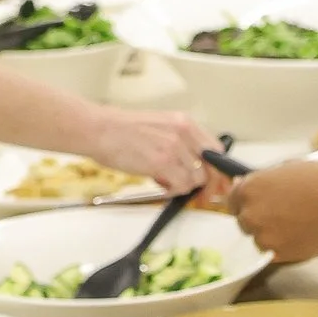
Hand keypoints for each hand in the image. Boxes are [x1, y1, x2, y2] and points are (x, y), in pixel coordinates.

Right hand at [91, 106, 214, 194]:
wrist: (99, 129)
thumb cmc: (122, 131)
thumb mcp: (159, 127)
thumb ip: (180, 143)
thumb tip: (192, 167)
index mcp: (184, 122)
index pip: (215, 150)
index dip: (218, 171)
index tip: (217, 184)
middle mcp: (183, 133)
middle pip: (211, 167)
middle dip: (207, 185)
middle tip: (198, 194)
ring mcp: (174, 148)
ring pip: (197, 179)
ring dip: (184, 186)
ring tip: (165, 180)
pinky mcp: (163, 162)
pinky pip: (182, 186)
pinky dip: (174, 190)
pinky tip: (161, 184)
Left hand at [235, 160, 317, 265]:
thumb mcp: (289, 168)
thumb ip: (266, 179)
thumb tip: (254, 184)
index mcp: (250, 188)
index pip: (232, 199)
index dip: (244, 202)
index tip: (253, 204)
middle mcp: (250, 213)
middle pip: (244, 221)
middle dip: (258, 218)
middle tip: (282, 214)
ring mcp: (262, 236)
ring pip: (258, 238)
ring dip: (271, 234)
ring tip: (296, 224)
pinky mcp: (276, 254)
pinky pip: (272, 252)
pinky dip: (283, 246)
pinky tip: (300, 234)